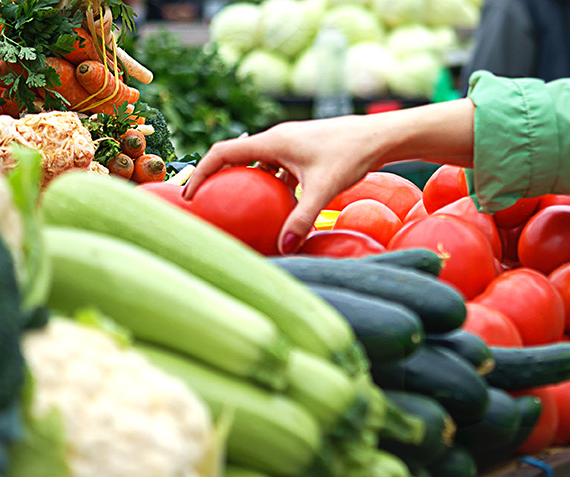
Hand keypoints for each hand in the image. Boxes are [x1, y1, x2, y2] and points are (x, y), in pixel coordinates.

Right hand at [183, 115, 382, 253]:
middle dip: (220, 179)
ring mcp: (291, 145)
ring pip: (259, 165)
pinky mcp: (304, 152)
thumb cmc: (351, 155)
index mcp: (272, 141)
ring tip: (239, 210)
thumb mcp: (324, 189)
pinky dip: (272, 187)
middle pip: (237, 158)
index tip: (190, 195)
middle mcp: (277, 140)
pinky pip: (278, 170)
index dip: (202, 172)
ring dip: (247, 184)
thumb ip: (303, 218)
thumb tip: (285, 247)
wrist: (379, 136)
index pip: (223, 153)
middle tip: (208, 205)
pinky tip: (279, 209)